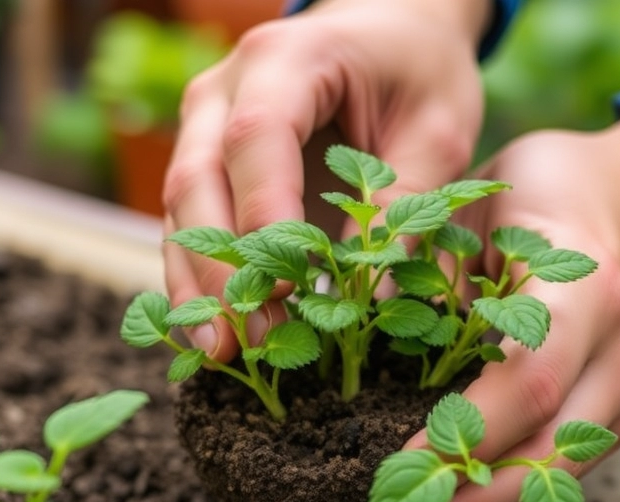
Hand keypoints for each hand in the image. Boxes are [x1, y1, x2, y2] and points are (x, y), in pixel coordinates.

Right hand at [162, 0, 491, 360]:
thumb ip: (408, 203)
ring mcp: (205, 120)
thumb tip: (371, 299)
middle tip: (241, 342)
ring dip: (196, 281)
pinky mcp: (207, 155)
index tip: (284, 293)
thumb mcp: (439, 131)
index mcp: (288, 60)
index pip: (258, 138)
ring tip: (219, 352)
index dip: (264, 218)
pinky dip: (199, 272)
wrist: (390, 30)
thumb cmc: (419, 72)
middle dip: (217, 267)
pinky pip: (189, 217)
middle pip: (197, 177)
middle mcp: (226, 87)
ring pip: (179, 205)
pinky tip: (213, 324)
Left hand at [382, 113, 619, 501]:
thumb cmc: (555, 192)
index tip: (398, 464)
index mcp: (585, 285)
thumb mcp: (486, 197)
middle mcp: (619, 348)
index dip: (465, 431)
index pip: (528, 379)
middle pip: (551, 450)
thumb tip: (370, 323)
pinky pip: (567, 464)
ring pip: (561, 472)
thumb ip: (435, 258)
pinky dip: (513, 494)